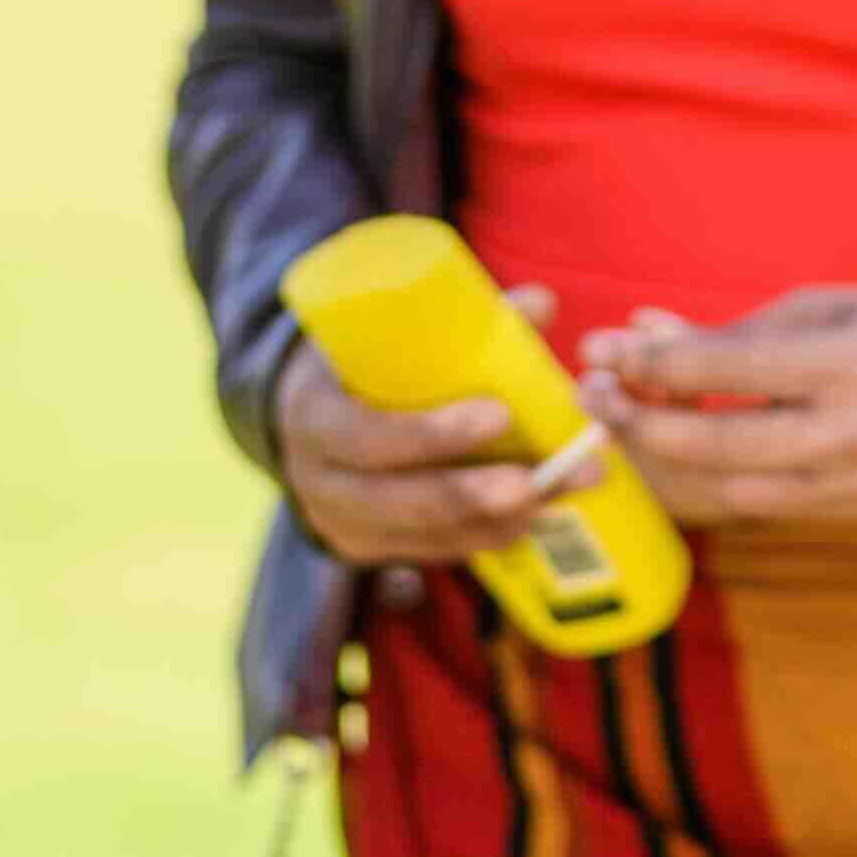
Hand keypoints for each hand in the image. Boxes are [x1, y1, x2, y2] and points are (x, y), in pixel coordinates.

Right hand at [272, 285, 603, 572]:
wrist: (307, 414)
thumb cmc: (357, 364)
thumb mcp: (384, 336)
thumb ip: (460, 322)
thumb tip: (541, 303)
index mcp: (314, 415)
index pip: (366, 436)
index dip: (431, 433)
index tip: (500, 414)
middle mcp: (318, 481)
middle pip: (396, 501)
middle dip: (470, 494)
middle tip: (533, 482)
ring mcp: (340, 524)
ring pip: (420, 535)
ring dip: (490, 521)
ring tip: (549, 498)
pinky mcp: (368, 550)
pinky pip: (429, 553)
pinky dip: (481, 537)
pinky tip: (528, 522)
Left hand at [579, 286, 856, 528]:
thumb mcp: (839, 306)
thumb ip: (745, 326)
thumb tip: (649, 330)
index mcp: (853, 360)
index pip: (736, 365)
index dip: (663, 361)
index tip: (611, 348)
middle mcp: (850, 430)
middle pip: (720, 440)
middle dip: (645, 421)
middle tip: (592, 396)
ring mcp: (847, 482)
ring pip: (728, 484)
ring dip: (665, 457)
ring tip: (619, 419)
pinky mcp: (844, 513)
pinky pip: (755, 503)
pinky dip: (707, 477)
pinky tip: (674, 452)